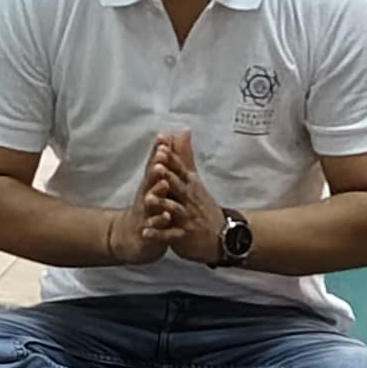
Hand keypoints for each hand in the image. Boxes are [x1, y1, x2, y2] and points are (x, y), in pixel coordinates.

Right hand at [101, 140, 174, 263]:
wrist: (131, 236)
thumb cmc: (147, 205)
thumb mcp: (154, 181)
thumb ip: (161, 158)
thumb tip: (167, 133)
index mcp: (151, 185)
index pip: (154, 166)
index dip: (158, 154)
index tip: (164, 140)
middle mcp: (146, 197)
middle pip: (150, 183)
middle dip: (155, 173)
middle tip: (160, 164)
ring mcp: (146, 215)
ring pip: (150, 204)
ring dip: (156, 196)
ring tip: (163, 187)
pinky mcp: (148, 232)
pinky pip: (154, 228)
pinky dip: (160, 224)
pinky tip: (166, 219)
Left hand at [142, 129, 229, 266]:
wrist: (221, 236)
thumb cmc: (202, 205)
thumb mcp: (194, 179)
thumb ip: (185, 156)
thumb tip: (182, 131)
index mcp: (190, 185)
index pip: (180, 169)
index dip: (171, 159)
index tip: (162, 148)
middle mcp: (189, 199)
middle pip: (178, 186)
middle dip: (168, 177)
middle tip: (156, 167)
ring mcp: (187, 218)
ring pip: (173, 209)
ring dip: (161, 204)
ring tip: (147, 199)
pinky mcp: (183, 236)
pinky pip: (169, 235)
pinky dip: (158, 234)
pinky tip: (145, 232)